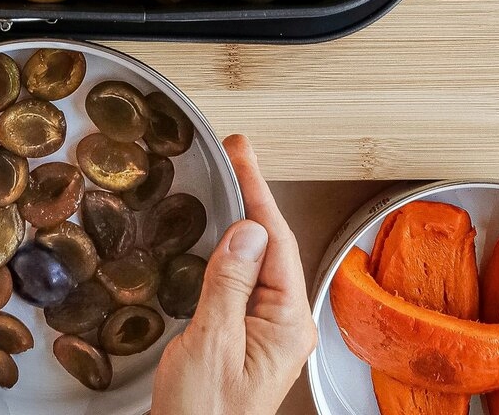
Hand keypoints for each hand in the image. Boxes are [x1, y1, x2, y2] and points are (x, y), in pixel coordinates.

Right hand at [152, 135, 316, 414]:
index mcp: (286, 324)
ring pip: (257, 259)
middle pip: (272, 244)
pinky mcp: (243, 336)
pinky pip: (242, 278)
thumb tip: (247, 230)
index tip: (242, 154)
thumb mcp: (212, 345)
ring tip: (229, 179)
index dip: (258, 191)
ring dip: (242, 218)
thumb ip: (229, 284)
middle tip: (234, 152)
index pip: (276, 241)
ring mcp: (265, 331)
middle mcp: (283, 324)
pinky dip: (230, 247)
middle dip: (253, 196)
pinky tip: (219, 234)